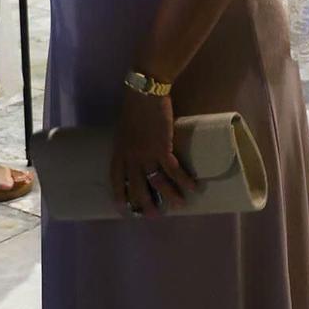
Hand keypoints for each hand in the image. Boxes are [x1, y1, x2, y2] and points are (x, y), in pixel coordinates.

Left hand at [111, 84, 195, 216]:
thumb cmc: (135, 105)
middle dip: (144, 203)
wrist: (145, 92)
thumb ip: (129, 141)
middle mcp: (130, 156)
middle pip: (136, 186)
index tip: (123, 208)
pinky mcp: (162, 148)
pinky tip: (192, 187)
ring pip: (157, 182)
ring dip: (169, 195)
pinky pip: (174, 170)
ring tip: (179, 205)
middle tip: (153, 216)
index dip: (119, 194)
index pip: (116, 178)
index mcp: (119, 150)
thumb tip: (138, 149)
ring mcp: (146, 154)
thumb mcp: (125, 126)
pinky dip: (184, 180)